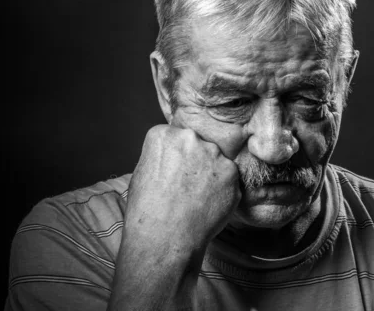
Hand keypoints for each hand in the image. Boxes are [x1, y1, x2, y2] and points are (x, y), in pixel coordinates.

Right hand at [125, 124, 240, 254]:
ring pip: (216, 160)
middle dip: (195, 162)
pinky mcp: (232, 172)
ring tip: (196, 198)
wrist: (164, 239)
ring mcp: (214, 154)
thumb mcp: (142, 173)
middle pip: (198, 145)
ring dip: (210, 174)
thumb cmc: (147, 212)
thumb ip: (163, 156)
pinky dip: (223, 189)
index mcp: (163, 135)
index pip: (175, 137)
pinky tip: (208, 204)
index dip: (175, 158)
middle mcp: (190, 138)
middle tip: (186, 186)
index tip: (172, 172)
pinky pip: (229, 178)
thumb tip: (175, 156)